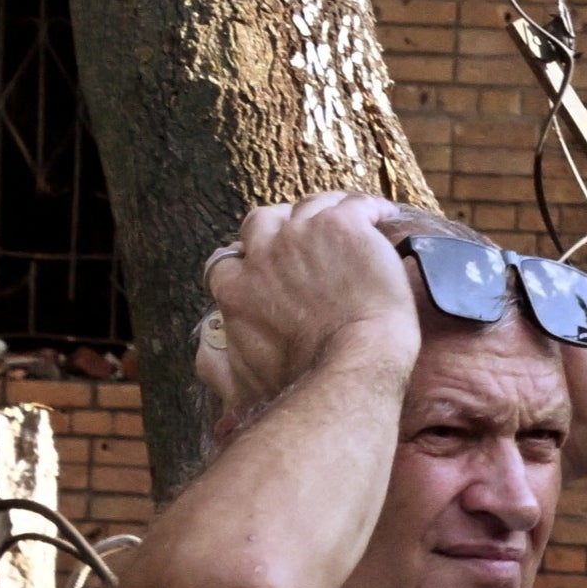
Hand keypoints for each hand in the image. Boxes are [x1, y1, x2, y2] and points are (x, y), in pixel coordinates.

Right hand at [197, 192, 420, 420]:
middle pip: (263, 221)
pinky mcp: (343, 227)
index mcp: (235, 286)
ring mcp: (302, 235)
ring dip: (325, 210)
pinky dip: (368, 206)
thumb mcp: (241, 381)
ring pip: (309, 206)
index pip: (232, 259)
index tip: (272, 267)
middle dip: (282, 226)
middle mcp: (263, 252)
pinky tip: (381, 214)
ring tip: (346, 220)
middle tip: (308, 238)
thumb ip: (217, 367)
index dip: (253, 259)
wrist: (352, 367)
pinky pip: (355, 204)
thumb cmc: (304, 383)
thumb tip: (205, 359)